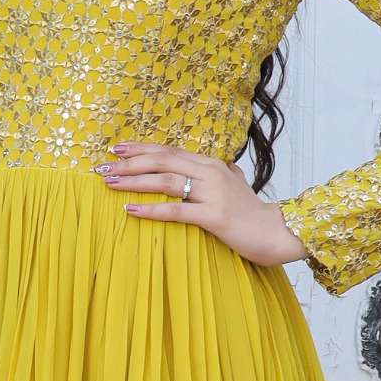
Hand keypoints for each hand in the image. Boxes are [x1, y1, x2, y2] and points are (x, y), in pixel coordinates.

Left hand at [96, 140, 306, 267]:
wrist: (278, 233)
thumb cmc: (254, 213)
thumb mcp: (239, 185)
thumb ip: (228, 173)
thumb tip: (225, 165)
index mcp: (212, 164)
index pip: (170, 150)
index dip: (141, 148)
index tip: (116, 148)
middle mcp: (210, 173)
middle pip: (163, 161)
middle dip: (129, 162)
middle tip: (103, 166)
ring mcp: (212, 194)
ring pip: (166, 182)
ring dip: (134, 181)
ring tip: (110, 184)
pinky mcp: (214, 217)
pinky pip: (176, 211)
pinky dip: (151, 209)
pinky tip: (130, 209)